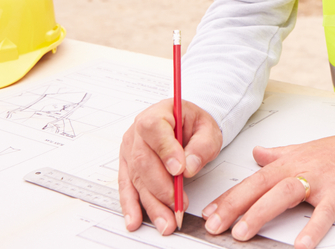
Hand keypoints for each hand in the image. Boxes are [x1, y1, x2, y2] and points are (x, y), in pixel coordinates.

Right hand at [118, 99, 222, 234]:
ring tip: (166, 220)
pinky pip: (127, 187)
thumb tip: (188, 166)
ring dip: (151, 202)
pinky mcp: (127, 166)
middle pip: (143, 160)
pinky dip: (132, 205)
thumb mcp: (208, 130)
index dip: (165, 150)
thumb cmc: (194, 125)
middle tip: (178, 204)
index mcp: (158, 113)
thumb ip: (202, 146)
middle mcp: (138, 132)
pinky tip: (135, 219)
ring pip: (136, 178)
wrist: (186, 126)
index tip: (179, 170)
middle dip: (161, 187)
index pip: (154, 128)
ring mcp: (129, 149)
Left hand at [201, 135, 334, 248]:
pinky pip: (323, 213)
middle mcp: (299, 169)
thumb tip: (256, 153)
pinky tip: (301, 245)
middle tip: (215, 225)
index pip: (253, 179)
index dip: (230, 196)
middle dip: (235, 206)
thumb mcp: (303, 149)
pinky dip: (312, 229)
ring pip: (284, 194)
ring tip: (242, 232)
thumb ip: (278, 153)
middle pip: (261, 186)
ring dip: (260, 213)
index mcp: (288, 161)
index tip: (209, 212)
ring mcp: (318, 181)